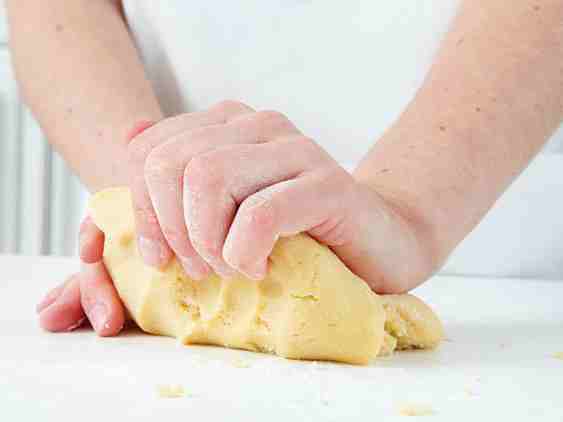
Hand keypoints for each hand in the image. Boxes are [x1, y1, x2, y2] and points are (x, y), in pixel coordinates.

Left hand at [37, 100, 434, 334]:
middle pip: (171, 163)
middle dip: (170, 229)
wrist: (378, 244)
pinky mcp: (328, 184)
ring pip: (209, 178)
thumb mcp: (226, 208)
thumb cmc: (296, 233)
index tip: (160, 255)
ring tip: (232, 269)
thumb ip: (176, 176)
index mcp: (229, 125)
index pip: (148, 151)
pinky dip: (245, 251)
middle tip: (198, 269)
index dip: (142, 210)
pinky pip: (259, 213)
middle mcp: (260, 125)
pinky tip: (260, 268)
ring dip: (207, 242)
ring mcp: (296, 150)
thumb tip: (129, 136)